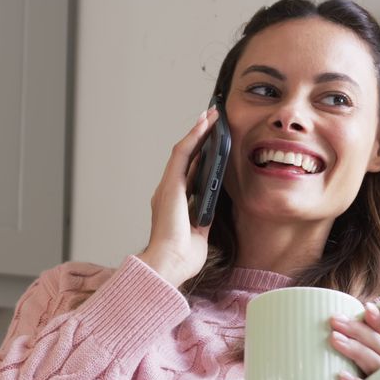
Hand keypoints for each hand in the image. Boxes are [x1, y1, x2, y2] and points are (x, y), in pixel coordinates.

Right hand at [136, 109, 218, 287]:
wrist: (169, 264)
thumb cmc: (181, 258)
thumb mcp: (199, 234)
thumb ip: (203, 219)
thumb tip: (211, 209)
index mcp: (174, 204)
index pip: (190, 173)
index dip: (200, 155)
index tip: (210, 142)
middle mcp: (168, 192)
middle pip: (186, 157)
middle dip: (199, 137)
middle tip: (212, 119)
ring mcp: (167, 186)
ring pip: (184, 151)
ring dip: (198, 131)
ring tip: (211, 115)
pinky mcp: (170, 184)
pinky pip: (183, 154)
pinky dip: (194, 136)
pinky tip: (204, 123)